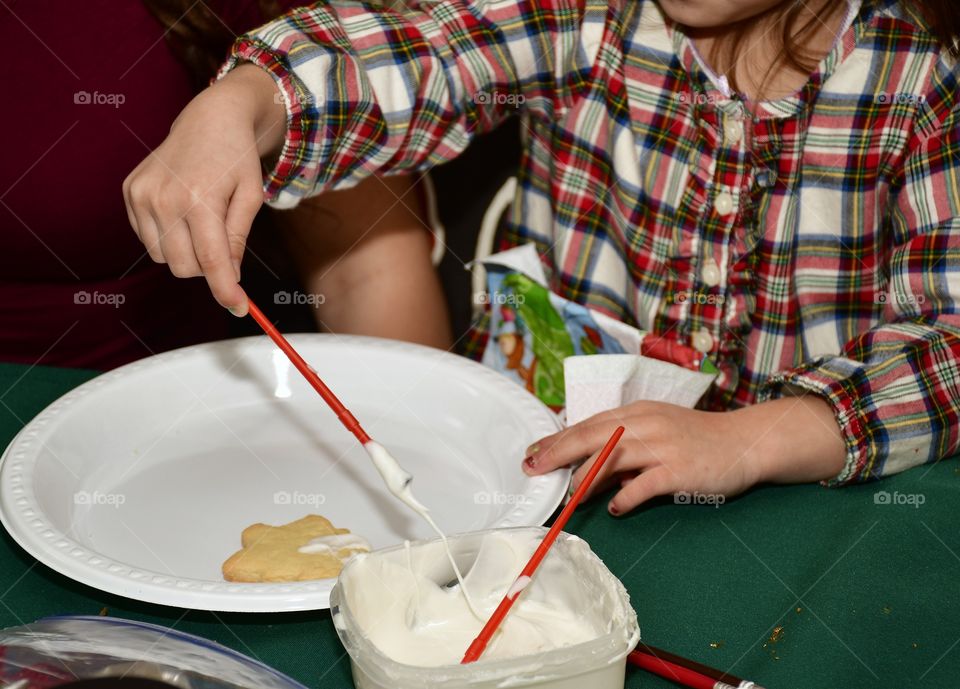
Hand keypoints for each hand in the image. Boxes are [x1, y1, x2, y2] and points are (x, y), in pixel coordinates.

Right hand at [123, 64, 285, 314]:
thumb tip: (229, 277)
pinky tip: (182, 212)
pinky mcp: (130, 191)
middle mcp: (165, 199)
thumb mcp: (251, 197)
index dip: (226, 291)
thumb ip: (237, 238)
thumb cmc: (237, 158)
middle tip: (223, 244)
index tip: (239, 308)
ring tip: (202, 222)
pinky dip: (168, 237)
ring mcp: (142, 195)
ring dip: (187, 253)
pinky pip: (148, 239)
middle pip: (185, 268)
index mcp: (200, 199)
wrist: (210, 118)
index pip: (212, 262)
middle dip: (208, 268)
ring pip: (164, 257)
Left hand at [521, 396, 846, 514]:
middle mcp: (646, 424)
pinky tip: (613, 509)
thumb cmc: (695, 440)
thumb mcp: (655, 433)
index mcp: (637, 413)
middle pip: (592, 436)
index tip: (531, 453)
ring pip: (613, 457)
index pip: (588, 425)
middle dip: (557, 452)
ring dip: (585, 478)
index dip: (557, 439)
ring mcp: (663, 445)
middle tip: (533, 468)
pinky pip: (644, 484)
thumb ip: (622, 448)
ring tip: (567, 496)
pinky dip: (625, 498)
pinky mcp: (679, 469)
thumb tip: (585, 470)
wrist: (745, 442)